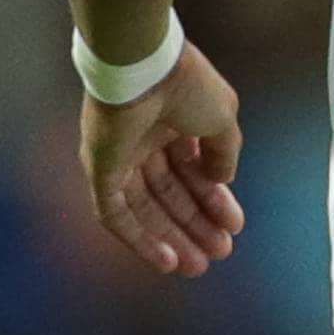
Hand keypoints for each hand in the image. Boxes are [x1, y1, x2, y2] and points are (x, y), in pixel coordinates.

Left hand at [79, 40, 245, 277]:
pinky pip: (116, 214)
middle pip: (171, 194)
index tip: (234, 225)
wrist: (144, 68)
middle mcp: (144, 141)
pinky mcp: (99, 171)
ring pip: (146, 209)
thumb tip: (221, 181)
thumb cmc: (186, 84)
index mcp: (174, 122)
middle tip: (220, 253)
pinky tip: (166, 260)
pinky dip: (140, 239)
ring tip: (198, 266)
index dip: (215, 199)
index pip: (193, 170)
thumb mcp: (222, 119)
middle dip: (195, 224)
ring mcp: (119, 157)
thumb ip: (223, 153)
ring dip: (171, 238)